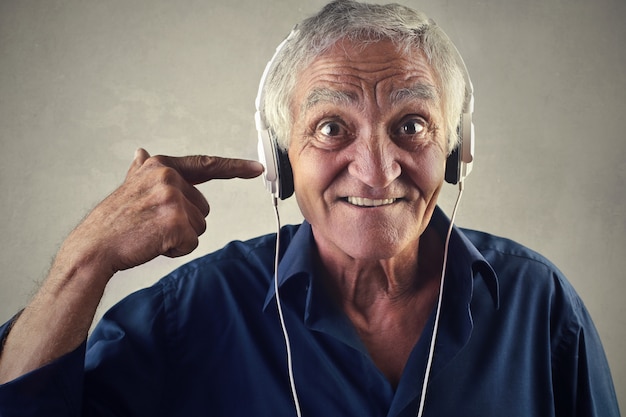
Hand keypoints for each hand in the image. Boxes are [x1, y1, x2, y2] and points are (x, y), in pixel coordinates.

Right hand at [65, 148, 263, 275]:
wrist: (95, 246)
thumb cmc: (114, 220)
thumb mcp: (129, 187)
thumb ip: (142, 171)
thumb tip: (142, 152)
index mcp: (161, 166)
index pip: (206, 165)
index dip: (234, 167)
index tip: (256, 168)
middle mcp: (168, 178)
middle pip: (202, 207)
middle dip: (184, 221)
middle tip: (153, 224)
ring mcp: (173, 199)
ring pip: (199, 226)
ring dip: (179, 236)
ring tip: (150, 233)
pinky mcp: (176, 222)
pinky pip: (192, 242)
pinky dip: (176, 249)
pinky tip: (153, 243)